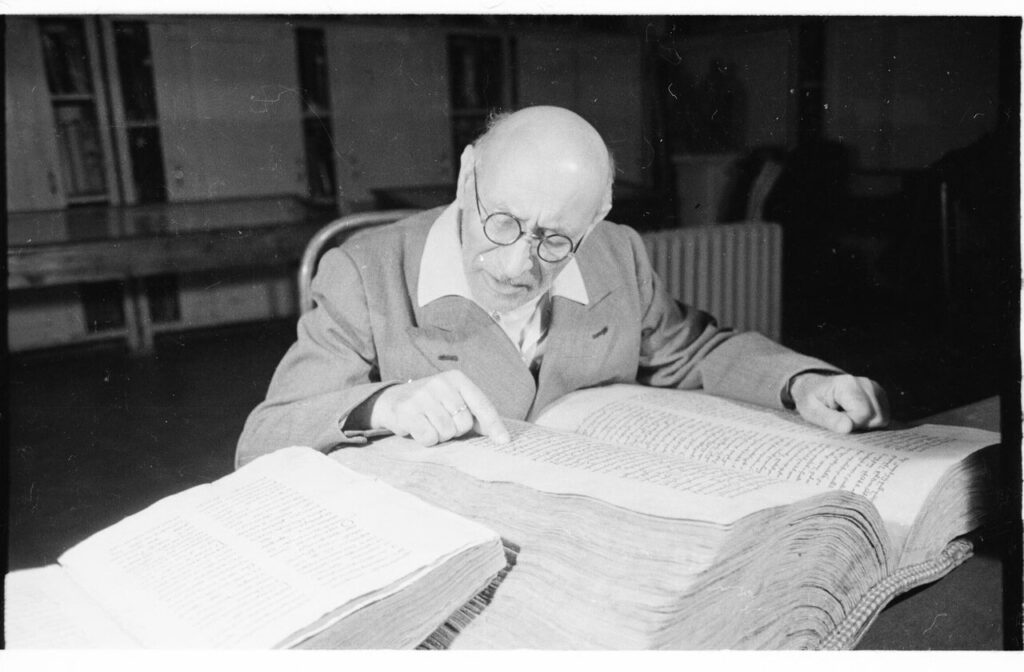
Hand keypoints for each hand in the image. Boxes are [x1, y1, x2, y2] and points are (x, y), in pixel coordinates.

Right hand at [371, 370, 510, 445]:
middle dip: (456, 430)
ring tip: (430, 424)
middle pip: (464, 423)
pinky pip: (429, 437)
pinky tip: (419, 429)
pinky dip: (427, 440)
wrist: (393, 399)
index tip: (504, 441)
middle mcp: (440, 383)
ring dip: (440, 436)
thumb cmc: (432, 404)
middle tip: (442, 423)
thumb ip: (476, 415)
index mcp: (456, 379)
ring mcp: (422, 396)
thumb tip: (500, 436)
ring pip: (446, 432)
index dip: (494, 424)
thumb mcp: (454, 401)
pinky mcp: (407, 411)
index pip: (481, 404)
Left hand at [790, 373, 889, 433]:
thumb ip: (830, 420)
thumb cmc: (810, 400)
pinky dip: (870, 421)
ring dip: (865, 424)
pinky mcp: (878, 394)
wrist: (812, 388)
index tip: (836, 421)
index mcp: (847, 384)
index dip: (851, 425)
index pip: (863, 414)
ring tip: (846, 417)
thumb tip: (848, 428)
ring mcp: (874, 387)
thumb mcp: (811, 411)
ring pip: (882, 418)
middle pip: (876, 417)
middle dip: (859, 426)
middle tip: (840, 420)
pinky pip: (883, 416)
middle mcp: (864, 383)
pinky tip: (855, 415)